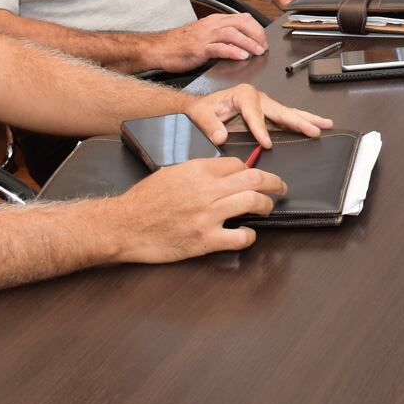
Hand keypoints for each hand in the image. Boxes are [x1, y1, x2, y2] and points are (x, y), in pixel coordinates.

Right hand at [111, 156, 287, 259]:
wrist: (123, 226)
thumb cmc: (143, 201)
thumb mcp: (170, 173)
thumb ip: (197, 172)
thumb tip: (220, 174)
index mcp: (197, 170)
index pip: (237, 163)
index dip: (249, 169)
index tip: (254, 175)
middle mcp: (206, 190)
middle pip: (254, 178)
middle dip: (274, 182)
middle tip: (280, 186)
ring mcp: (207, 215)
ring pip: (253, 202)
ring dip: (267, 205)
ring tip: (267, 208)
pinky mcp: (204, 240)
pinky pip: (240, 237)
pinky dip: (249, 236)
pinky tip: (247, 235)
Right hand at [142, 13, 267, 72]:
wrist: (160, 48)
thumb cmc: (181, 44)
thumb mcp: (205, 35)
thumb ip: (222, 37)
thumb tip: (240, 44)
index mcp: (215, 21)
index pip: (242, 18)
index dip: (256, 28)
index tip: (263, 39)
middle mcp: (212, 25)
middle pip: (241, 23)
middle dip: (256, 34)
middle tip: (264, 47)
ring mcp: (205, 36)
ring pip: (233, 34)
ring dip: (248, 42)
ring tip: (258, 52)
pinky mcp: (199, 48)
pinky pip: (219, 47)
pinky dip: (233, 51)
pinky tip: (242, 56)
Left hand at [186, 83, 331, 148]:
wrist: (201, 106)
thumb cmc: (203, 109)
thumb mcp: (201, 115)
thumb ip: (210, 125)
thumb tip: (220, 137)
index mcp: (243, 94)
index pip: (255, 112)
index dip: (261, 128)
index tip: (266, 143)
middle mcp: (258, 97)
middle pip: (280, 110)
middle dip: (298, 121)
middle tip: (314, 130)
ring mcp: (265, 104)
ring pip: (288, 112)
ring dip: (307, 119)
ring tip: (326, 124)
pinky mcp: (268, 112)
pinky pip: (286, 117)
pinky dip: (301, 121)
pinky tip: (314, 126)